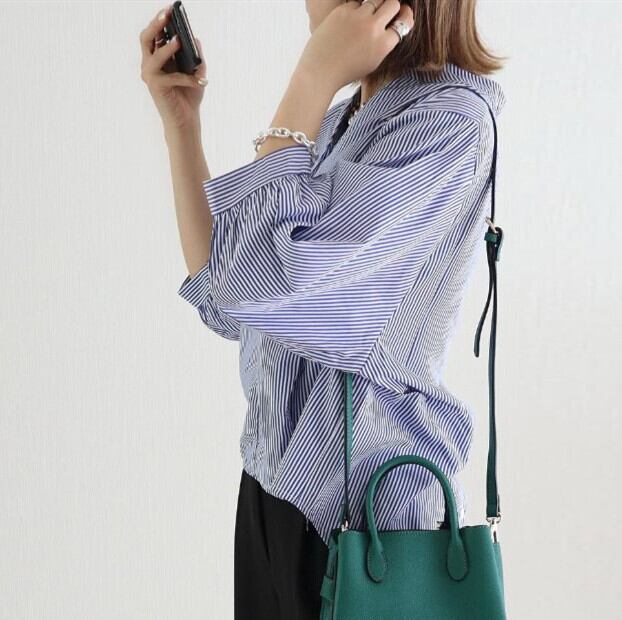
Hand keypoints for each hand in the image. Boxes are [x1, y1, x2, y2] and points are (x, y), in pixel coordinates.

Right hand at [139, 4, 207, 131]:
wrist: (186, 121)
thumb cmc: (189, 97)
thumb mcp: (196, 72)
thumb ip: (196, 56)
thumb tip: (195, 38)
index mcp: (157, 58)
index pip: (154, 34)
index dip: (159, 20)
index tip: (170, 8)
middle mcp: (149, 65)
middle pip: (146, 38)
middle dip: (156, 24)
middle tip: (167, 14)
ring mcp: (150, 76)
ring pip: (154, 55)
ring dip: (167, 47)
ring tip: (179, 40)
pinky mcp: (156, 87)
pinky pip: (172, 76)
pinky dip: (188, 78)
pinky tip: (201, 82)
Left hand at [297, 0, 413, 90]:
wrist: (321, 71)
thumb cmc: (346, 70)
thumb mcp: (372, 62)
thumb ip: (384, 44)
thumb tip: (393, 24)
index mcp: (383, 45)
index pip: (403, 22)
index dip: (404, 16)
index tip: (402, 14)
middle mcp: (373, 29)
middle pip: (393, 4)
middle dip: (391, 6)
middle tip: (386, 10)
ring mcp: (358, 18)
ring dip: (375, 5)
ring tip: (368, 15)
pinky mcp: (343, 11)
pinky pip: (357, 2)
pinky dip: (356, 9)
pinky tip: (350, 20)